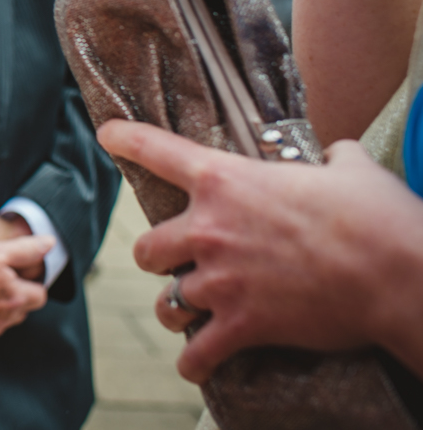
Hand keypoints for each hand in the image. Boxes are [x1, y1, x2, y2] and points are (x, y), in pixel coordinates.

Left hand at [97, 119, 422, 382]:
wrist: (396, 274)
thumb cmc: (376, 216)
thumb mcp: (349, 168)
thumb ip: (329, 157)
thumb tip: (336, 154)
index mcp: (224, 180)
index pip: (157, 151)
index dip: (125, 140)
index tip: (106, 136)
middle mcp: (209, 228)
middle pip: (147, 247)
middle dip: (158, 257)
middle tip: (175, 261)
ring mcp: (220, 280)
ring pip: (166, 300)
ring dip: (174, 307)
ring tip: (185, 312)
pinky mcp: (241, 325)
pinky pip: (197, 352)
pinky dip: (195, 362)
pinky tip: (198, 365)